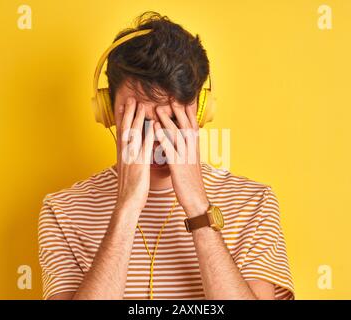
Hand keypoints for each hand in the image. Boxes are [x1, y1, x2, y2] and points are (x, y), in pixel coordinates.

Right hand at [114, 97, 154, 214]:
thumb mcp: (128, 170)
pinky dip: (149, 134)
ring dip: (137, 118)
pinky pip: (145, 146)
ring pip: (134, 135)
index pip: (123, 132)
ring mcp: (131, 158)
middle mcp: (125, 154)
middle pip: (126, 129)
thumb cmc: (130, 189)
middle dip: (129, 113)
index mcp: (123, 155)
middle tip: (132, 99)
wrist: (127, 203)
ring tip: (141, 105)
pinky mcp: (140, 164)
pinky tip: (153, 125)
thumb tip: (133, 152)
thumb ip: (130, 159)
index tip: (126, 106)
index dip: (124, 118)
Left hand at [154, 100, 208, 217]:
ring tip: (158, 108)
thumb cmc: (191, 181)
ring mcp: (185, 156)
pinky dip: (162, 136)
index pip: (192, 124)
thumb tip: (183, 138)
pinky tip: (155, 129)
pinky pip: (169, 148)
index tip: (180, 98)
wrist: (196, 198)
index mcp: (195, 147)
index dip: (186, 111)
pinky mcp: (178, 165)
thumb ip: (188, 148)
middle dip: (178, 110)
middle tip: (170, 96)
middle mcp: (192, 149)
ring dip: (168, 120)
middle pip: (186, 125)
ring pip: (177, 134)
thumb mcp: (192, 161)